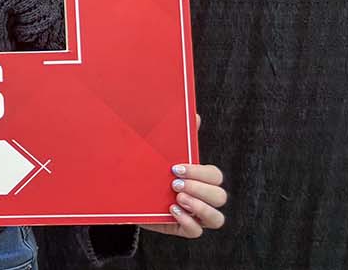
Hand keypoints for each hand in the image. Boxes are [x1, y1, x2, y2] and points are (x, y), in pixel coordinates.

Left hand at [142, 116, 227, 238]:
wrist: (127, 192)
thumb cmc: (150, 170)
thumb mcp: (162, 153)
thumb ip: (178, 137)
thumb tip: (194, 115)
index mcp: (200, 179)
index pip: (215, 176)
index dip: (200, 173)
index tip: (176, 167)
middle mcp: (202, 198)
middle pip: (220, 196)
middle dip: (200, 189)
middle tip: (175, 183)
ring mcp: (195, 215)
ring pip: (216, 219)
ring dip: (200, 208)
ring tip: (178, 198)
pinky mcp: (182, 228)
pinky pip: (196, 231)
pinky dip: (187, 222)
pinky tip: (172, 210)